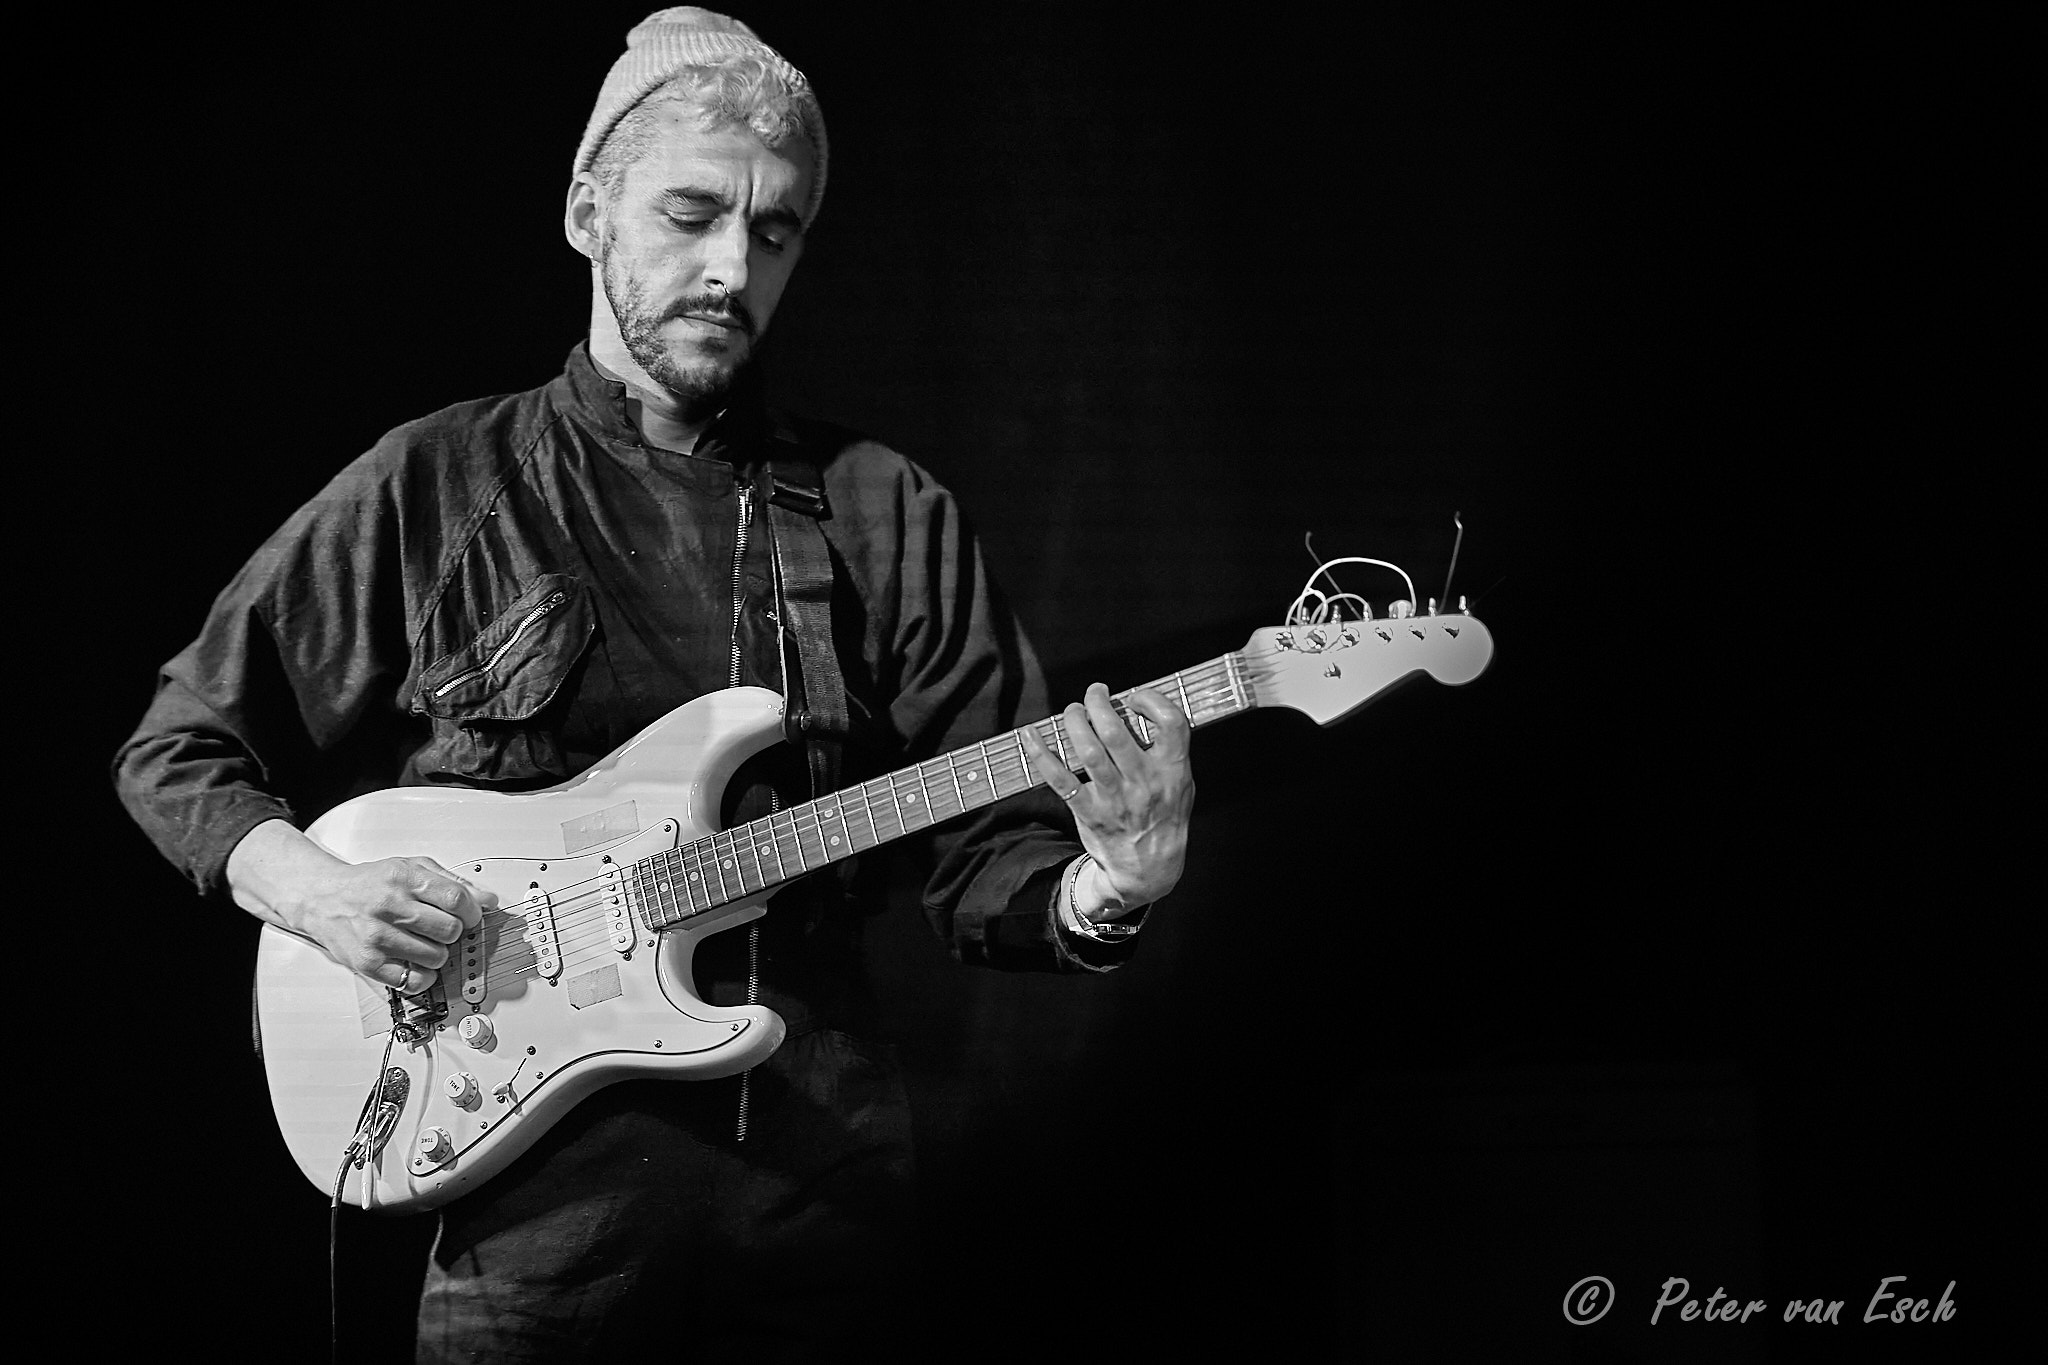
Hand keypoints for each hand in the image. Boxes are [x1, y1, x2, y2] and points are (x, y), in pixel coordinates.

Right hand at [227, 819, 494, 994]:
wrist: (322, 897)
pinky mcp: (368, 963)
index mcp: (403, 878)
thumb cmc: (370, 883)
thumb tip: (489, 900)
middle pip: (449, 930)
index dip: (472, 912)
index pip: (456, 899)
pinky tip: (416, 962)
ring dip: (438, 954)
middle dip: (453, 932)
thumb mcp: (412, 867)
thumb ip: (453, 882)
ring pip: (436, 957)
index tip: (470, 917)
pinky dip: (424, 976)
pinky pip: (414, 981)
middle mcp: (389, 906)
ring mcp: (377, 936)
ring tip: (424, 942)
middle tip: (442, 929)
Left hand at [1021, 684, 1194, 910]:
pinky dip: (1042, 755)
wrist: (1149, 868)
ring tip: (1074, 711)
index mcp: (1172, 771)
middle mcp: (1144, 782)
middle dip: (1098, 703)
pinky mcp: (1089, 811)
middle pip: (1115, 732)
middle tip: (1094, 694)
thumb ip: (1169, 751)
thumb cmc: (1164, 818)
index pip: (1170, 723)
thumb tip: (1142, 710)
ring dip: (1075, 722)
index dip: (1151, 700)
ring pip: (1088, 751)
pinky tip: (1031, 736)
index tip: (1134, 698)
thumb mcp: (1182, 784)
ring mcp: (1115, 798)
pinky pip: (1060, 779)